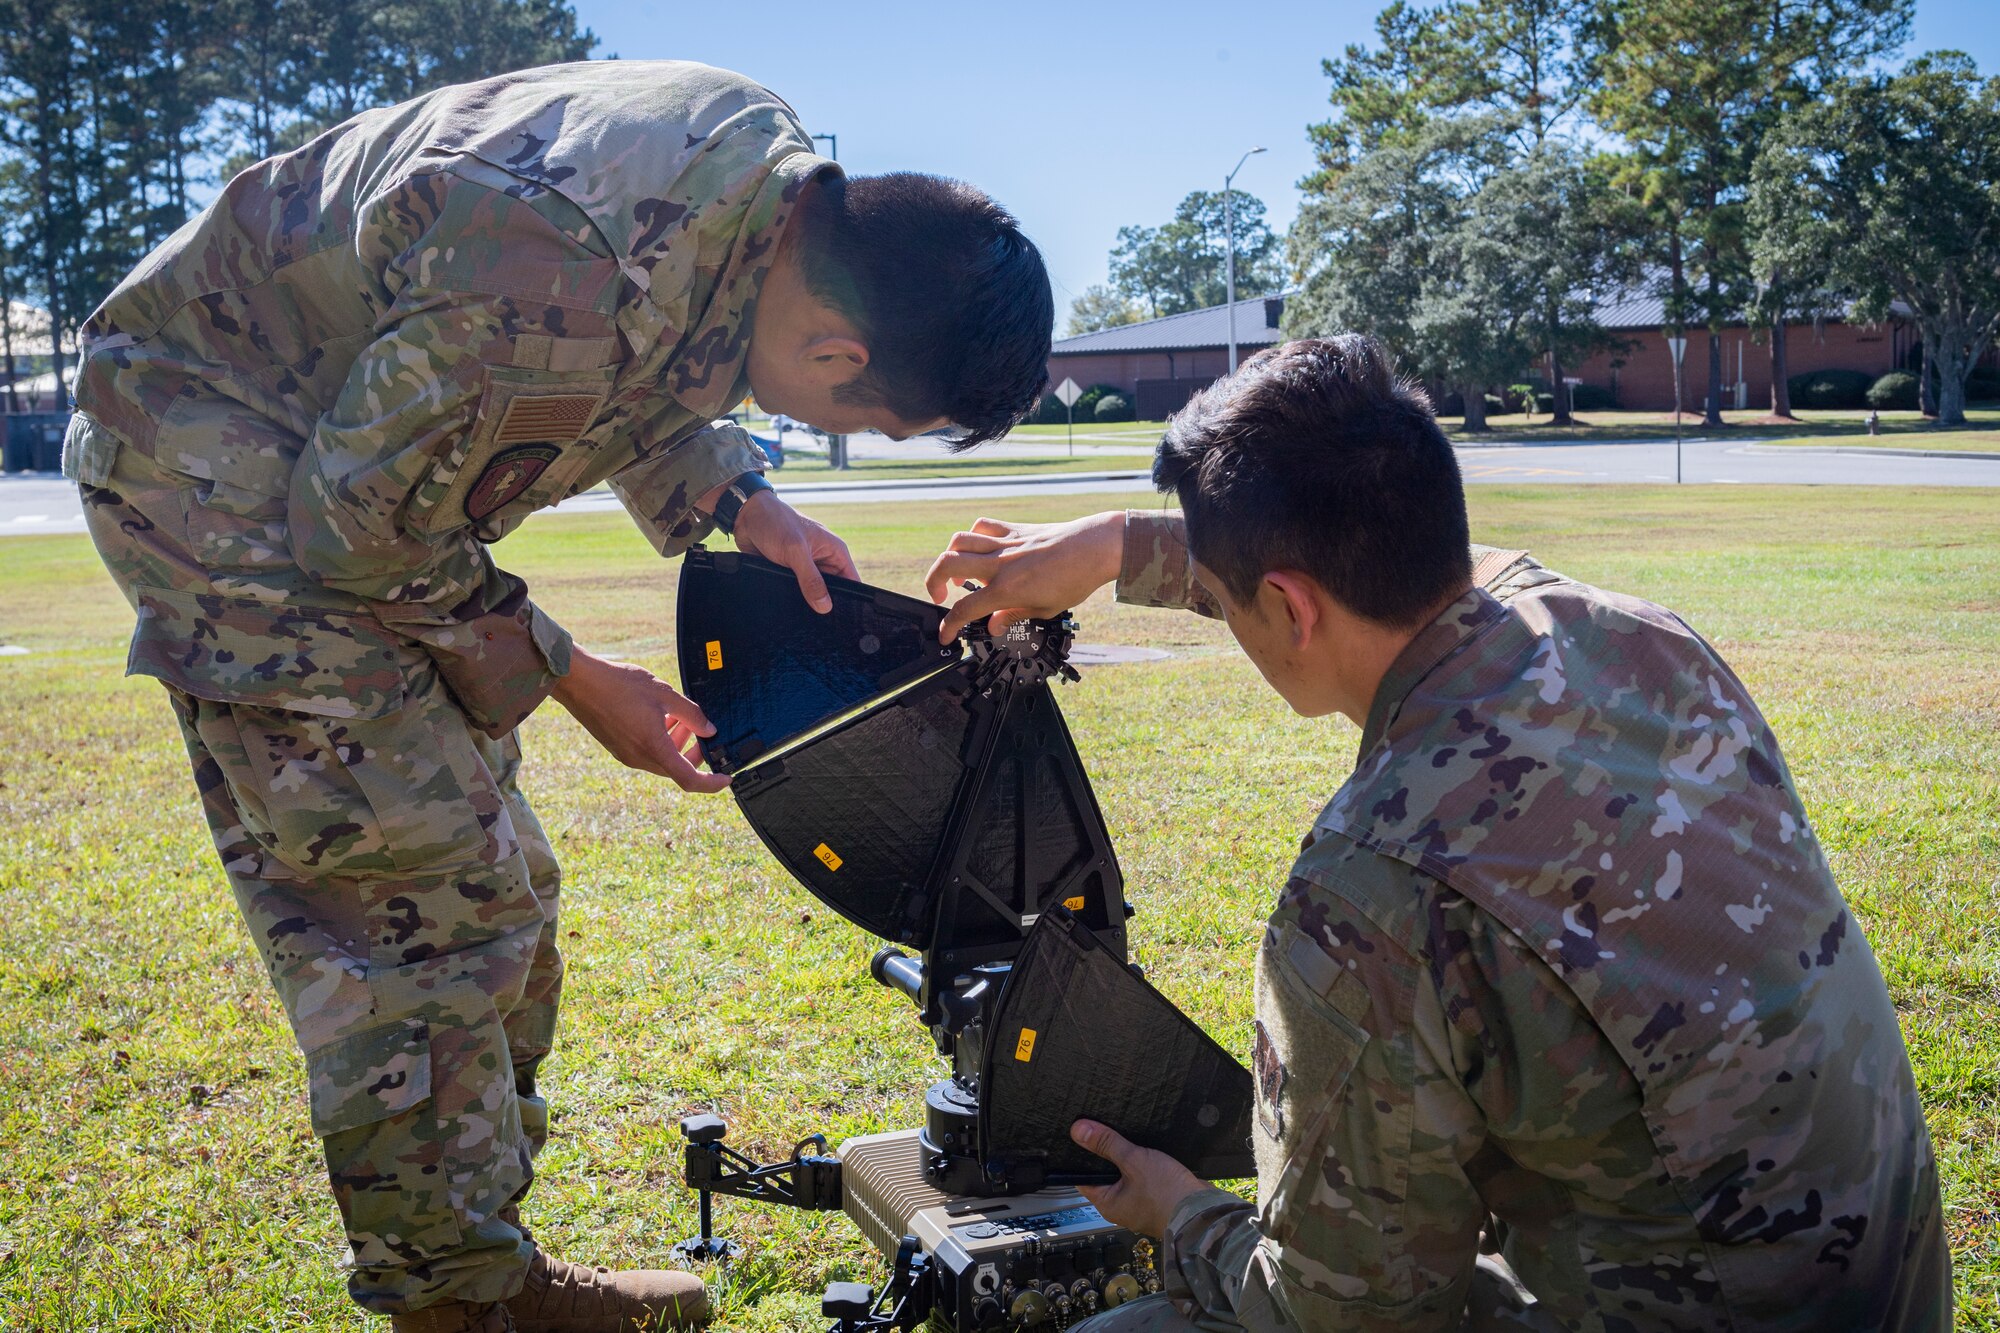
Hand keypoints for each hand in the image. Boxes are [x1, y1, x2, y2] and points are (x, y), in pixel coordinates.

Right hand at [550, 647, 728, 792]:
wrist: (579, 682)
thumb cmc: (618, 684)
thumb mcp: (664, 693)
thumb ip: (691, 714)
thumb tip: (709, 729)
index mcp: (652, 747)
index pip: (688, 779)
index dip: (711, 784)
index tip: (726, 779)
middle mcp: (639, 757)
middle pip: (677, 769)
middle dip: (694, 754)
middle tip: (701, 731)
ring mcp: (626, 755)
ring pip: (662, 760)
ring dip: (676, 745)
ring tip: (680, 718)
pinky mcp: (618, 748)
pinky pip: (647, 753)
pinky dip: (660, 741)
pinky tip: (661, 717)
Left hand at [729, 488, 857, 612]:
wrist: (746, 515)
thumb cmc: (775, 522)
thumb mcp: (795, 551)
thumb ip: (811, 580)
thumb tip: (825, 606)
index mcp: (834, 551)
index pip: (852, 580)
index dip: (851, 598)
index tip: (842, 616)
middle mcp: (823, 560)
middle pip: (833, 591)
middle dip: (826, 604)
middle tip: (820, 622)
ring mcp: (805, 567)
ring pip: (813, 593)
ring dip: (807, 602)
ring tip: (803, 615)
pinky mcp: (789, 573)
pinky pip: (796, 592)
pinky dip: (793, 599)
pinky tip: (788, 607)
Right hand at [924, 512, 1125, 641]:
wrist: (1095, 548)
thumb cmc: (1076, 580)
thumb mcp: (1046, 609)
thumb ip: (1013, 616)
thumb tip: (992, 626)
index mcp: (1007, 589)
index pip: (965, 609)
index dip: (949, 626)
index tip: (945, 634)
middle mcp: (1000, 564)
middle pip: (947, 565)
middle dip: (933, 583)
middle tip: (940, 597)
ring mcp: (1005, 543)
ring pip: (959, 541)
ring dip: (949, 557)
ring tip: (956, 572)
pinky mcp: (1014, 529)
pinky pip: (983, 525)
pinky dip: (974, 535)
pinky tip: (980, 548)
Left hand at [1071, 1119, 1204, 1239]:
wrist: (1201, 1210)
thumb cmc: (1166, 1193)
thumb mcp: (1133, 1161)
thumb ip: (1106, 1144)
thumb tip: (1078, 1131)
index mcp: (1107, 1204)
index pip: (1083, 1177)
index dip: (1080, 1156)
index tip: (1079, 1135)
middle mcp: (1120, 1206)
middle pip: (1104, 1174)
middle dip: (1105, 1153)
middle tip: (1100, 1127)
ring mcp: (1138, 1203)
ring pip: (1124, 1174)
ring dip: (1125, 1157)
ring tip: (1121, 1133)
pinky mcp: (1154, 1196)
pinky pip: (1141, 1177)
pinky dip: (1140, 1163)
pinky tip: (1143, 1147)